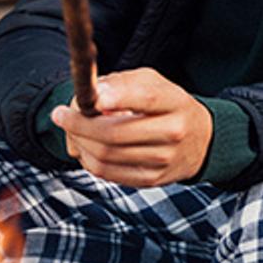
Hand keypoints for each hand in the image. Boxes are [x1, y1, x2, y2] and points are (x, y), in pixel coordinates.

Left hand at [50, 67, 212, 186]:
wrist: (201, 141)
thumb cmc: (168, 107)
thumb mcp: (154, 84)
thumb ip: (122, 83)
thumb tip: (93, 95)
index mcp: (176, 103)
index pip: (145, 99)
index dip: (114, 98)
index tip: (89, 98)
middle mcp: (174, 132)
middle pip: (114, 133)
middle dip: (78, 124)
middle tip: (61, 114)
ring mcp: (163, 160)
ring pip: (104, 156)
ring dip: (78, 142)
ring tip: (72, 130)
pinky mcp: (152, 179)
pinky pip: (106, 173)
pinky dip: (87, 159)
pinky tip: (85, 147)